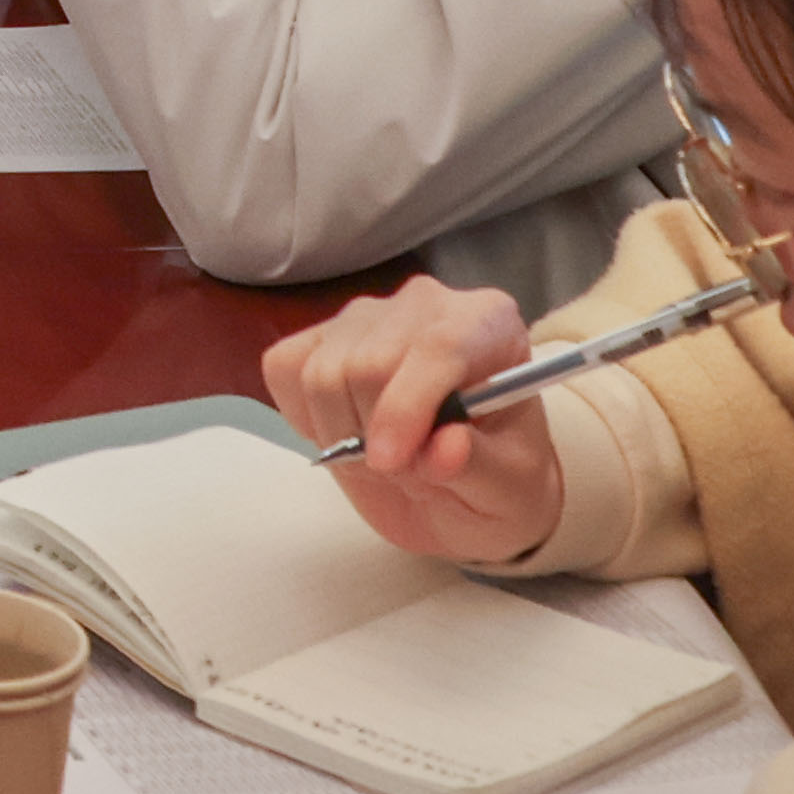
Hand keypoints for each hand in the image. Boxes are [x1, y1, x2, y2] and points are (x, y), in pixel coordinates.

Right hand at [257, 277, 563, 564]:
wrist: (466, 488)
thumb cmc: (501, 481)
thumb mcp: (509, 488)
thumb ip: (478, 466)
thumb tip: (446, 447)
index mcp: (488, 324)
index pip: (437, 346)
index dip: (405, 406)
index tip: (390, 462)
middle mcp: (424, 304)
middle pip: (368, 363)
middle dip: (375, 434)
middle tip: (405, 475)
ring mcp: (364, 317)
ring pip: (320, 372)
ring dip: (341, 435)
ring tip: (381, 461)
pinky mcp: (317, 337)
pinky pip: (283, 369)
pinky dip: (305, 418)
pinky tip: (344, 434)